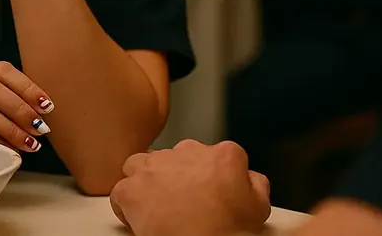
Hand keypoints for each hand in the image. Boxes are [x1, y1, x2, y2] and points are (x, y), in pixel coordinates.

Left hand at [110, 140, 270, 235]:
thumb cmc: (229, 231)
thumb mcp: (259, 205)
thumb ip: (254, 182)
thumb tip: (249, 177)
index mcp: (223, 155)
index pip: (215, 155)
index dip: (208, 175)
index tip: (206, 191)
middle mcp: (187, 152)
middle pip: (177, 157)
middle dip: (176, 176)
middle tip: (181, 201)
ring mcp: (156, 167)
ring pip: (143, 164)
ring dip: (148, 181)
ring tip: (156, 204)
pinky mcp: (132, 189)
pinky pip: (122, 190)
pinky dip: (127, 203)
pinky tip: (139, 217)